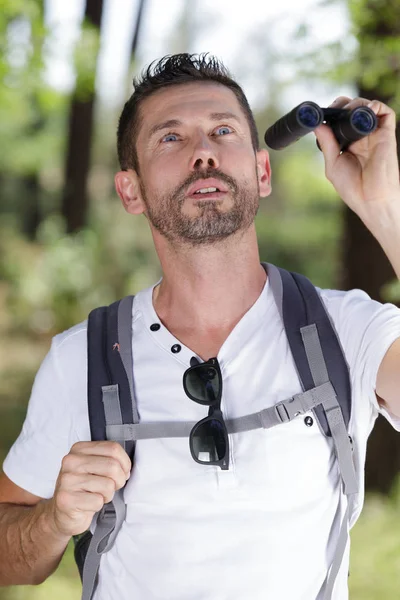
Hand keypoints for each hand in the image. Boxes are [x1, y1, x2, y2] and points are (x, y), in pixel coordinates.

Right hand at [47, 441, 130, 536]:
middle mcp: (71, 461)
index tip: (123, 472)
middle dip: (118, 481)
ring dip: (108, 495)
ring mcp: (67, 480)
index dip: (125, 463)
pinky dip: (98, 505)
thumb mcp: (94, 467)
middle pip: (112, 466)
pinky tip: (88, 504)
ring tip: (96, 495)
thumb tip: (126, 468)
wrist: (60, 513)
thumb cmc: (82, 489)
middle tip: (111, 487)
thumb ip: (109, 460)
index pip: (113, 448)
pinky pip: (98, 501)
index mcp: (79, 449)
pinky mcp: (66, 499)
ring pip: (108, 485)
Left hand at [314, 96, 399, 225]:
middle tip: (333, 108)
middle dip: (343, 104)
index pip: (340, 120)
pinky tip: (365, 110)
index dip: (332, 112)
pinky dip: (376, 105)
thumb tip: (317, 124)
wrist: (371, 200)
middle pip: (353, 110)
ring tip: (347, 111)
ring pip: (367, 108)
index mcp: (348, 144)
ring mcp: (374, 135)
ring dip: (357, 103)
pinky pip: (385, 113)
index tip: (320, 113)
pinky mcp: (387, 134)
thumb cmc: (353, 188)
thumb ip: (327, 143)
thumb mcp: (333, 165)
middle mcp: (361, 137)